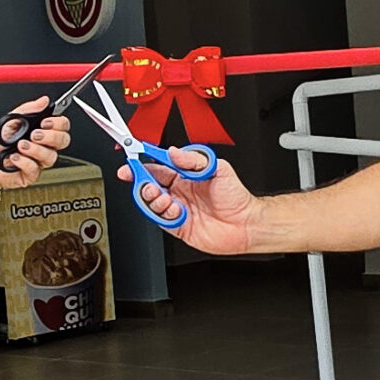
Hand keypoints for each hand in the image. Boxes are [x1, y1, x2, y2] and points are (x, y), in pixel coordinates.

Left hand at [0, 106, 69, 192]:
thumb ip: (28, 109)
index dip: (58, 123)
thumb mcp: (9, 119)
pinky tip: (14, 158)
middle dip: (50, 136)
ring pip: (51, 156)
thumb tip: (44, 100)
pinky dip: (24, 162)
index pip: (61, 125)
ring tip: (20, 146)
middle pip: (63, 141)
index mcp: (39, 129)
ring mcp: (37, 160)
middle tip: (34, 134)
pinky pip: (35, 169)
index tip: (45, 122)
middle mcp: (41, 145)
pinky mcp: (30, 174)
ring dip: (35, 149)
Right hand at [121, 152, 259, 253]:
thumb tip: (173, 153)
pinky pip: (162, 220)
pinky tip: (176, 211)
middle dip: (142, 183)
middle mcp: (180, 192)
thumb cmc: (236, 197)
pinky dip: (164, 215)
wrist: (246, 224)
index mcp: (185, 176)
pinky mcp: (178, 226)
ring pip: (153, 202)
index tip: (133, 161)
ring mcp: (178, 209)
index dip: (144, 164)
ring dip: (154, 199)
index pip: (158, 167)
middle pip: (150, 184)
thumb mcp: (218, 168)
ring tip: (165, 198)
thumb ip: (193, 160)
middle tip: (148, 184)